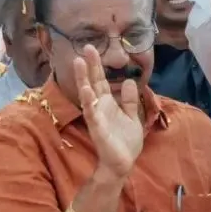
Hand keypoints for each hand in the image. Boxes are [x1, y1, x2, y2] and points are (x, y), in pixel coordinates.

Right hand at [74, 45, 143, 177]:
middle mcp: (99, 107)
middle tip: (85, 47)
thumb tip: (129, 81)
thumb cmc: (125, 141)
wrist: (122, 163)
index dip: (97, 65)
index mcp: (108, 104)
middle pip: (92, 82)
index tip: (92, 48)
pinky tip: (86, 91)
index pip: (100, 80)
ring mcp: (97, 117)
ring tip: (78, 62)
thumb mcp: (132, 116)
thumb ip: (130, 100)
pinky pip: (92, 113)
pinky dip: (89, 102)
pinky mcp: (97, 128)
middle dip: (89, 66)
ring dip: (83, 79)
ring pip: (88, 95)